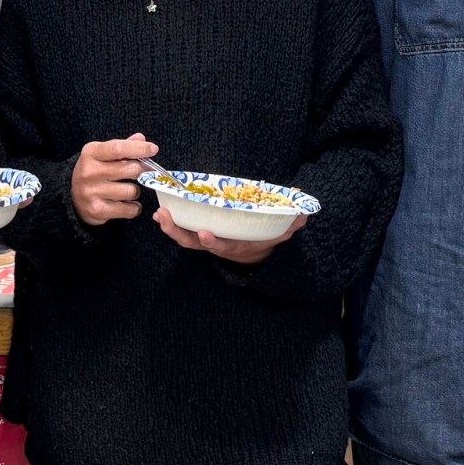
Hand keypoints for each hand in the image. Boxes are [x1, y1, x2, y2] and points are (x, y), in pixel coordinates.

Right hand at [72, 135, 155, 224]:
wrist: (73, 198)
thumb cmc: (93, 172)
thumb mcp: (102, 154)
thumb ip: (122, 147)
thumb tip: (140, 138)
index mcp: (91, 153)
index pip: (119, 149)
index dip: (139, 149)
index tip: (153, 149)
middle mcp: (89, 172)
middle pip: (130, 169)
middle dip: (143, 170)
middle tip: (143, 172)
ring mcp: (92, 192)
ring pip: (132, 191)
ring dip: (135, 191)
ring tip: (127, 190)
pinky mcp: (97, 210)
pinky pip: (129, 209)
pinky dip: (133, 207)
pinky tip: (127, 204)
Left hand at [155, 207, 305, 262]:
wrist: (255, 253)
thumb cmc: (265, 238)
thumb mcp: (281, 232)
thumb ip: (291, 223)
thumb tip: (303, 214)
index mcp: (236, 246)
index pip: (223, 246)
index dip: (213, 242)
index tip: (204, 234)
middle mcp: (218, 245)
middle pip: (194, 244)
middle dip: (179, 232)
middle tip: (166, 217)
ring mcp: (206, 241)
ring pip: (184, 238)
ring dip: (170, 227)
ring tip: (160, 214)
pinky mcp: (199, 233)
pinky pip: (183, 230)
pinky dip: (172, 223)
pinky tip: (162, 212)